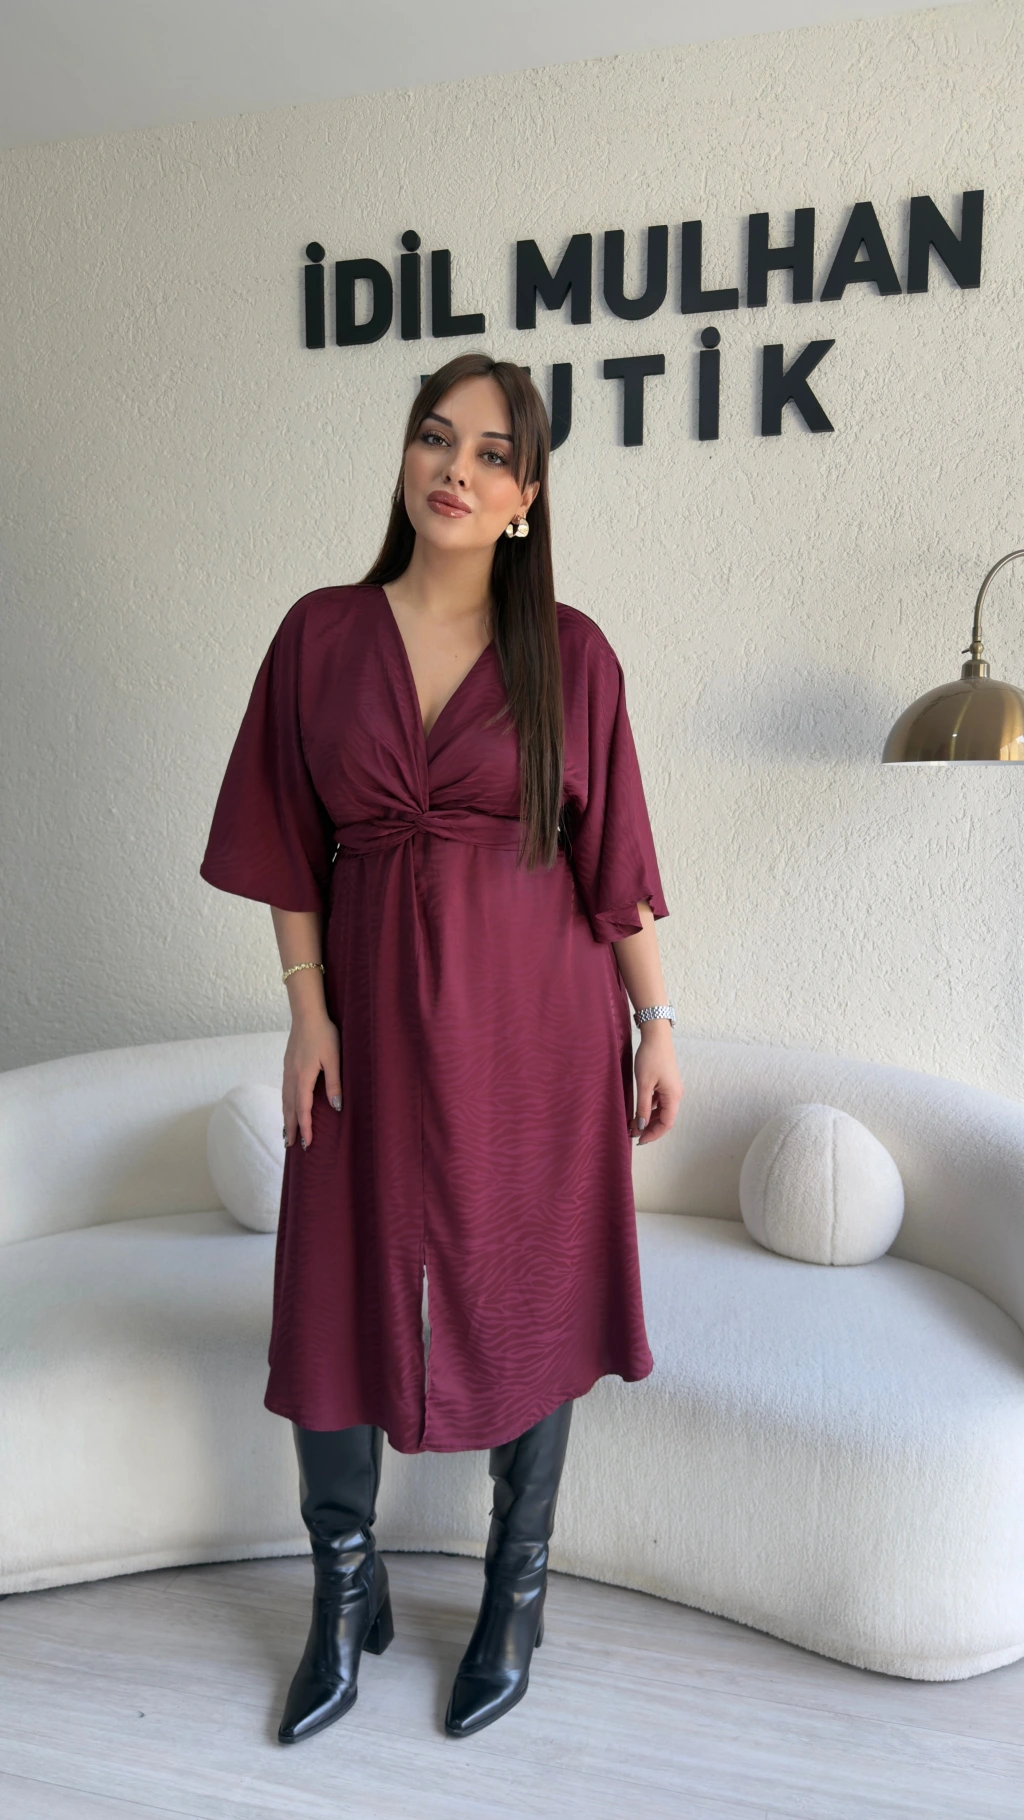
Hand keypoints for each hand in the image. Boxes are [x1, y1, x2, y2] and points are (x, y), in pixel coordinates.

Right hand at [283, 1013, 341, 1150]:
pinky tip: (288, 1105)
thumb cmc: (324, 1034)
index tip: (306, 1143)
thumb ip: (334, 1083)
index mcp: (303, 1078)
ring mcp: (287, 1070)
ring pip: (285, 1099)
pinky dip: (285, 1103)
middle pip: (289, 1108)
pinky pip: (285, 1090)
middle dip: (290, 1128)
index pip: (303, 1110)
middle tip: (290, 1145)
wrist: (307, 1014)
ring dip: (285, 1117)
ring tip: (286, 1131)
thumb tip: (336, 1106)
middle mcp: (291, 1077)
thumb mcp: (334, 1059)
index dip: (305, 1128)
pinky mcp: (288, 1064)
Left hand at [629, 1025, 683, 1144]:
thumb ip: (643, 1106)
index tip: (639, 1140)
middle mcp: (675, 1094)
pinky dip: (649, 1109)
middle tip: (632, 1134)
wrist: (656, 1036)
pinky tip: (637, 1111)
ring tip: (631, 1124)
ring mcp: (671, 1089)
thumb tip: (642, 1126)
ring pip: (661, 1111)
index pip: (666, 1123)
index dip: (653, 1134)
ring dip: (648, 1119)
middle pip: (664, 1119)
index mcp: (673, 1096)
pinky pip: (659, 1102)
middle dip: (649, 1128)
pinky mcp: (666, 1084)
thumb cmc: (651, 1057)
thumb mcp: (644, 1084)